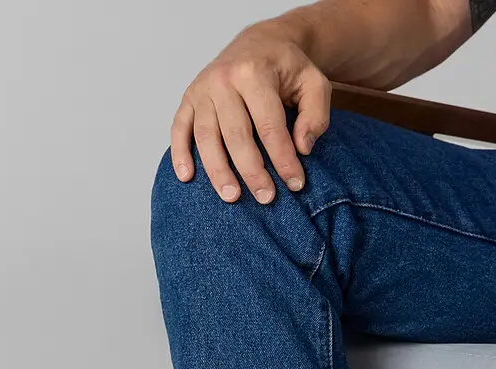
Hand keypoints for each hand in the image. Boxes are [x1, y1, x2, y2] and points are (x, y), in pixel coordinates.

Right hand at [172, 23, 331, 203]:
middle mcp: (223, 79)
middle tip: (266, 198)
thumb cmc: (289, 68)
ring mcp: (202, 89)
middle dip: (251, 170)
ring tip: (232, 197)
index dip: (283, 159)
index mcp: (254, 72)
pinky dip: (180, 153)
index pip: (269, 126)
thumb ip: (315, 115)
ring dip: (217, 170)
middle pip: (235, 134)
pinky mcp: (189, 97)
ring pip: (205, 136)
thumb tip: (302, 148)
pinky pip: (179, 127)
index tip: (296, 184)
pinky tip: (187, 177)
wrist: (261, 42)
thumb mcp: (314, 83)